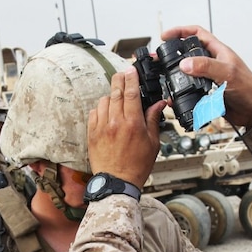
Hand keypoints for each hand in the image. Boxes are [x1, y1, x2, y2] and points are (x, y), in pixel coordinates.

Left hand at [88, 68, 163, 187]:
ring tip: (117, 97)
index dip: (131, 77)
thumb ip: (153, 120)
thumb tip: (159, 104)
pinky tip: (106, 111)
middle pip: (116, 91)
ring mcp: (101, 127)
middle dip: (120, 79)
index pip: (131, 93)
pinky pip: (94, 112)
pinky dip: (100, 108)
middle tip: (122, 73)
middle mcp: (115, 123)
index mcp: (133, 124)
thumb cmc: (136, 166)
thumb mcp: (152, 143)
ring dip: (111, 95)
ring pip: (104, 101)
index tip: (131, 69)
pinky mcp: (92, 133)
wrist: (117, 182)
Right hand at [161, 25, 251, 127]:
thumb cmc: (249, 89)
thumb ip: (206, 66)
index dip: (180, 31)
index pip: (196, 34)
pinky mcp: (206, 93)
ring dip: (174, 78)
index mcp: (218, 52)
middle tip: (158, 60)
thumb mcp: (227, 73)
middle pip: (187, 54)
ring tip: (164, 80)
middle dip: (171, 56)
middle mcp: (211, 63)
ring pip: (185, 75)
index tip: (165, 36)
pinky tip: (176, 99)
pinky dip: (181, 95)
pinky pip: (189, 92)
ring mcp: (208, 78)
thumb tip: (185, 63)